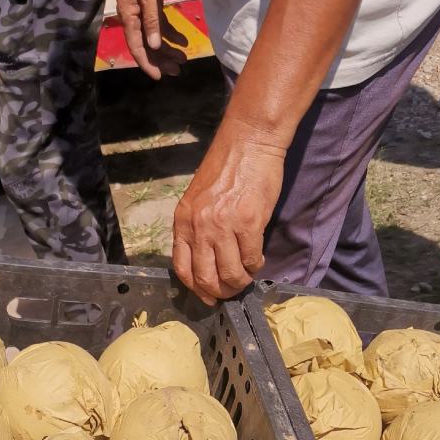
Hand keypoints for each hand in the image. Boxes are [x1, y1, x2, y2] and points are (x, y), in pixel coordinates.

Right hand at [117, 0, 187, 78]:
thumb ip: (152, 19)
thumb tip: (154, 46)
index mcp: (128, 15)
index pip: (135, 46)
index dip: (147, 63)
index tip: (158, 76)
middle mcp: (133, 17)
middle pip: (146, 45)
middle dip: (162, 59)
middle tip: (177, 71)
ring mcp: (141, 12)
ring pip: (155, 37)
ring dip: (169, 49)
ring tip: (183, 59)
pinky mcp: (151, 6)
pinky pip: (160, 25)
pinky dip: (171, 34)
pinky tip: (182, 42)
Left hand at [173, 124, 285, 304]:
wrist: (249, 142)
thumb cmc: (226, 169)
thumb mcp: (198, 200)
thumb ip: (197, 228)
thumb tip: (206, 261)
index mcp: (183, 221)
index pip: (182, 269)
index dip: (196, 289)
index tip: (208, 296)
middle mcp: (199, 227)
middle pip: (205, 278)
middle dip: (220, 292)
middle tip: (231, 291)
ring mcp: (223, 226)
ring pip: (230, 274)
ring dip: (240, 282)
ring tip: (247, 276)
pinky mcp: (248, 223)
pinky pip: (250, 259)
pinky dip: (255, 266)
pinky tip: (257, 260)